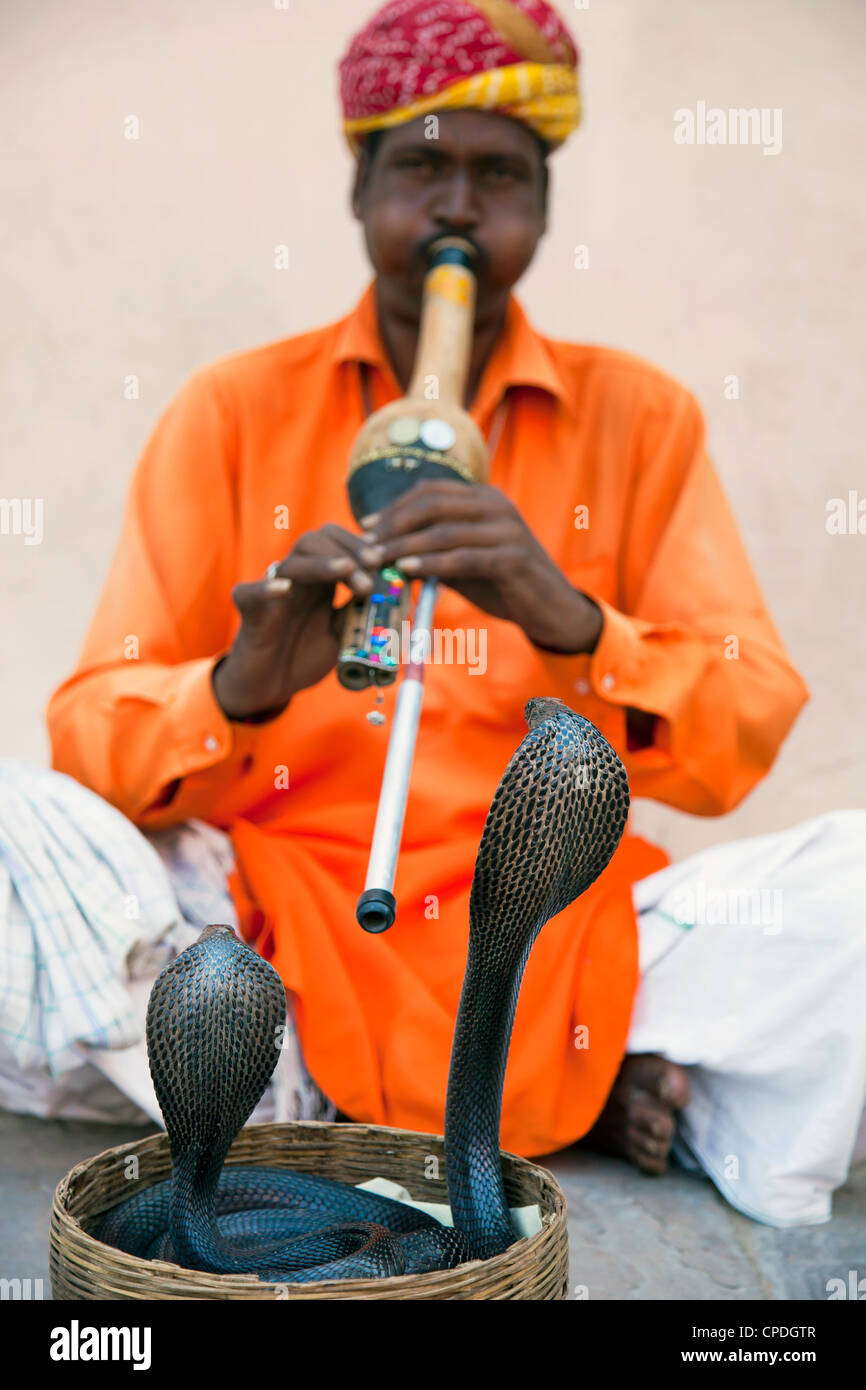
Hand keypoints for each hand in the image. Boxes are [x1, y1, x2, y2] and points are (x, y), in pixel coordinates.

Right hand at [212, 524, 376, 720]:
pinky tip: (284, 589)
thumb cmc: (305, 654)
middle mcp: (295, 578)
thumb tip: (395, 594)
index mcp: (318, 579)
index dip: (360, 544)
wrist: (272, 685)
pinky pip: (250, 593)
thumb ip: (362, 611)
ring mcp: (271, 592)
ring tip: (349, 571)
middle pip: (314, 540)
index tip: (384, 559)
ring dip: (323, 564)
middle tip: (372, 565)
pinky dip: (266, 588)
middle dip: (346, 548)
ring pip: (291, 562)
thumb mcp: (344, 632)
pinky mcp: (249, 611)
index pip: (336, 542)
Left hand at [358, 479, 602, 652]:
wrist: (553, 610)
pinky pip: (464, 557)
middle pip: (433, 504)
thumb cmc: (506, 586)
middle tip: (365, 546)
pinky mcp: (513, 558)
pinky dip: (432, 563)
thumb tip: (387, 553)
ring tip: (376, 560)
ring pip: (444, 530)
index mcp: (485, 500)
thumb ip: (434, 553)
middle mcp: (497, 506)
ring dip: (404, 545)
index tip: (366, 527)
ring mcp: (507, 530)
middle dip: (393, 525)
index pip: (431, 491)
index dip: (394, 507)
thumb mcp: (465, 564)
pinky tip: (407, 570)